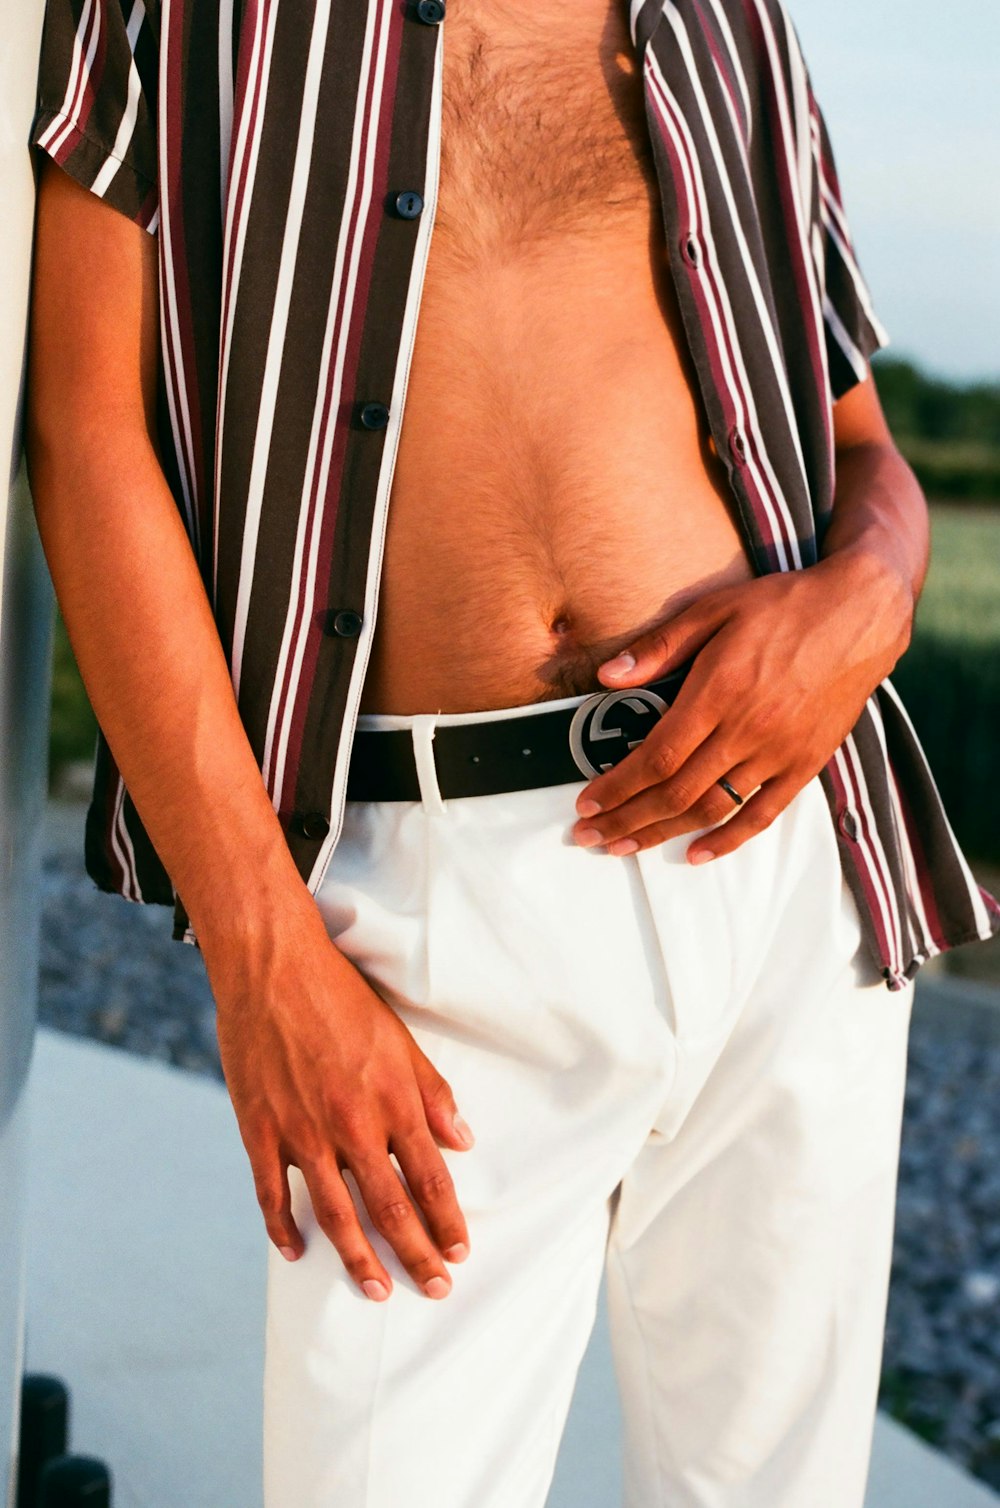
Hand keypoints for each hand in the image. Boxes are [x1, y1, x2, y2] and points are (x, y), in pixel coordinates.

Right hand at [201, 899, 475, 1302]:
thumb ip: (431, 1093)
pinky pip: (271, 1193)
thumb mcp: (399, 1038)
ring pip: (334, 1212)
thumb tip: (464, 1141)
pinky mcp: (259, 1129)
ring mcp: (301, 1131)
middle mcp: (350, 1124)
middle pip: (389, 1206)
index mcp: (391, 1100)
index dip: (446, 1221)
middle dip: (415, 1253)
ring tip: (376, 1291)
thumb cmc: (341, 997)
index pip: (430, 1177)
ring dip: (358, 1257)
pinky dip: (284, 1228)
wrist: (273, 965)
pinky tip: (297, 1253)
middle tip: (434, 1289)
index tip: (460, 1253)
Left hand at [571, 549, 912, 862]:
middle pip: (676, 792)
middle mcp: (748, 729)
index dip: (617, 787)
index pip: (657, 757)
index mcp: (719, 691)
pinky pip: (763, 814)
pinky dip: (728, 840)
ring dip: (663, 833)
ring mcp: (780, 752)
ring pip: (712, 808)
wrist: (862, 613)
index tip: (587, 803)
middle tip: (590, 837)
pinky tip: (695, 853)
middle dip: (627, 820)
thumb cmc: (784, 606)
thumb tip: (608, 677)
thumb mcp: (714, 608)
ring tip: (625, 846)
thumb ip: (660, 645)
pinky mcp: (806, 763)